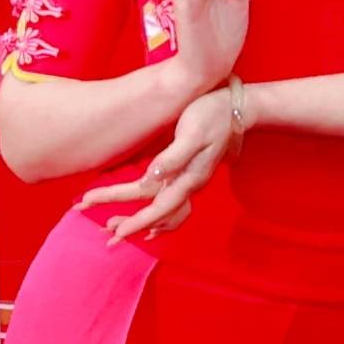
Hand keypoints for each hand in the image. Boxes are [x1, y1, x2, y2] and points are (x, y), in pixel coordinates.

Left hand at [93, 83, 251, 243]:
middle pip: (158, 215)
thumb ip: (173, 157)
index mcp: (189, 178)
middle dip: (130, 224)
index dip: (135, 220)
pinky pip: (171, 206)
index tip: (115, 231)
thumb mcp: (192, 132)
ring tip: (116, 229)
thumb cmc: (212, 115)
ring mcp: (190, 182)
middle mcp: (189, 185)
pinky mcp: (188, 175)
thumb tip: (150, 177)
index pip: (157, 206)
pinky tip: (149, 224)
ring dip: (141, 223)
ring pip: (164, 214)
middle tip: (105, 235)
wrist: (238, 109)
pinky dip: (158, 218)